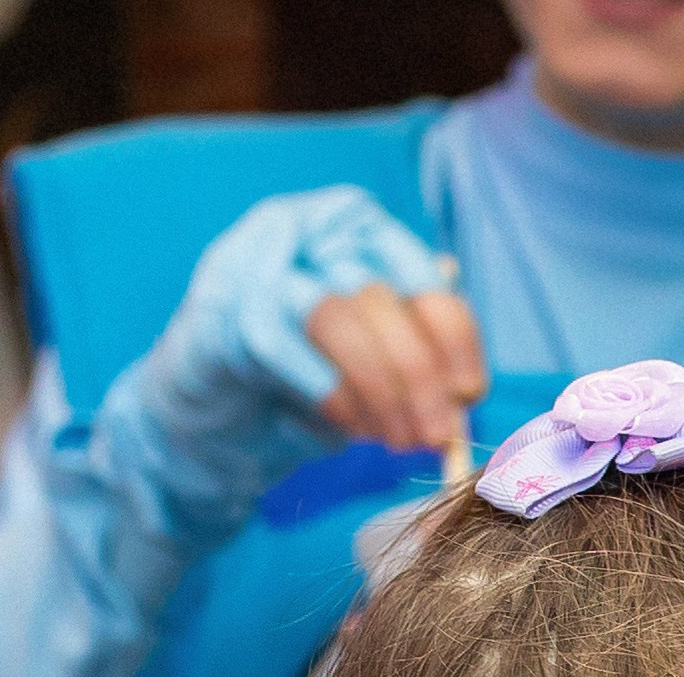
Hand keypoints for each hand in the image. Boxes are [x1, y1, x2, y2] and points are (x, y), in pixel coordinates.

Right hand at [125, 188, 488, 511]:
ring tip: (397, 440)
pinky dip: (328, 395)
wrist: (213, 412)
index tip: (469, 394)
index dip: (454, 338)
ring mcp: (252, 263)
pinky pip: (286, 350)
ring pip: (336, 317)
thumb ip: (416, 357)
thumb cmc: (305, 380)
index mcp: (349, 228)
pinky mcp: (221, 311)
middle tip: (436, 435)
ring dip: (378, 390)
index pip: (420, 274)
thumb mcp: (374, 360)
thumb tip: (467, 388)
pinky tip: (349, 428)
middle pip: (381, 299)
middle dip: (419, 378)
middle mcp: (301, 230)